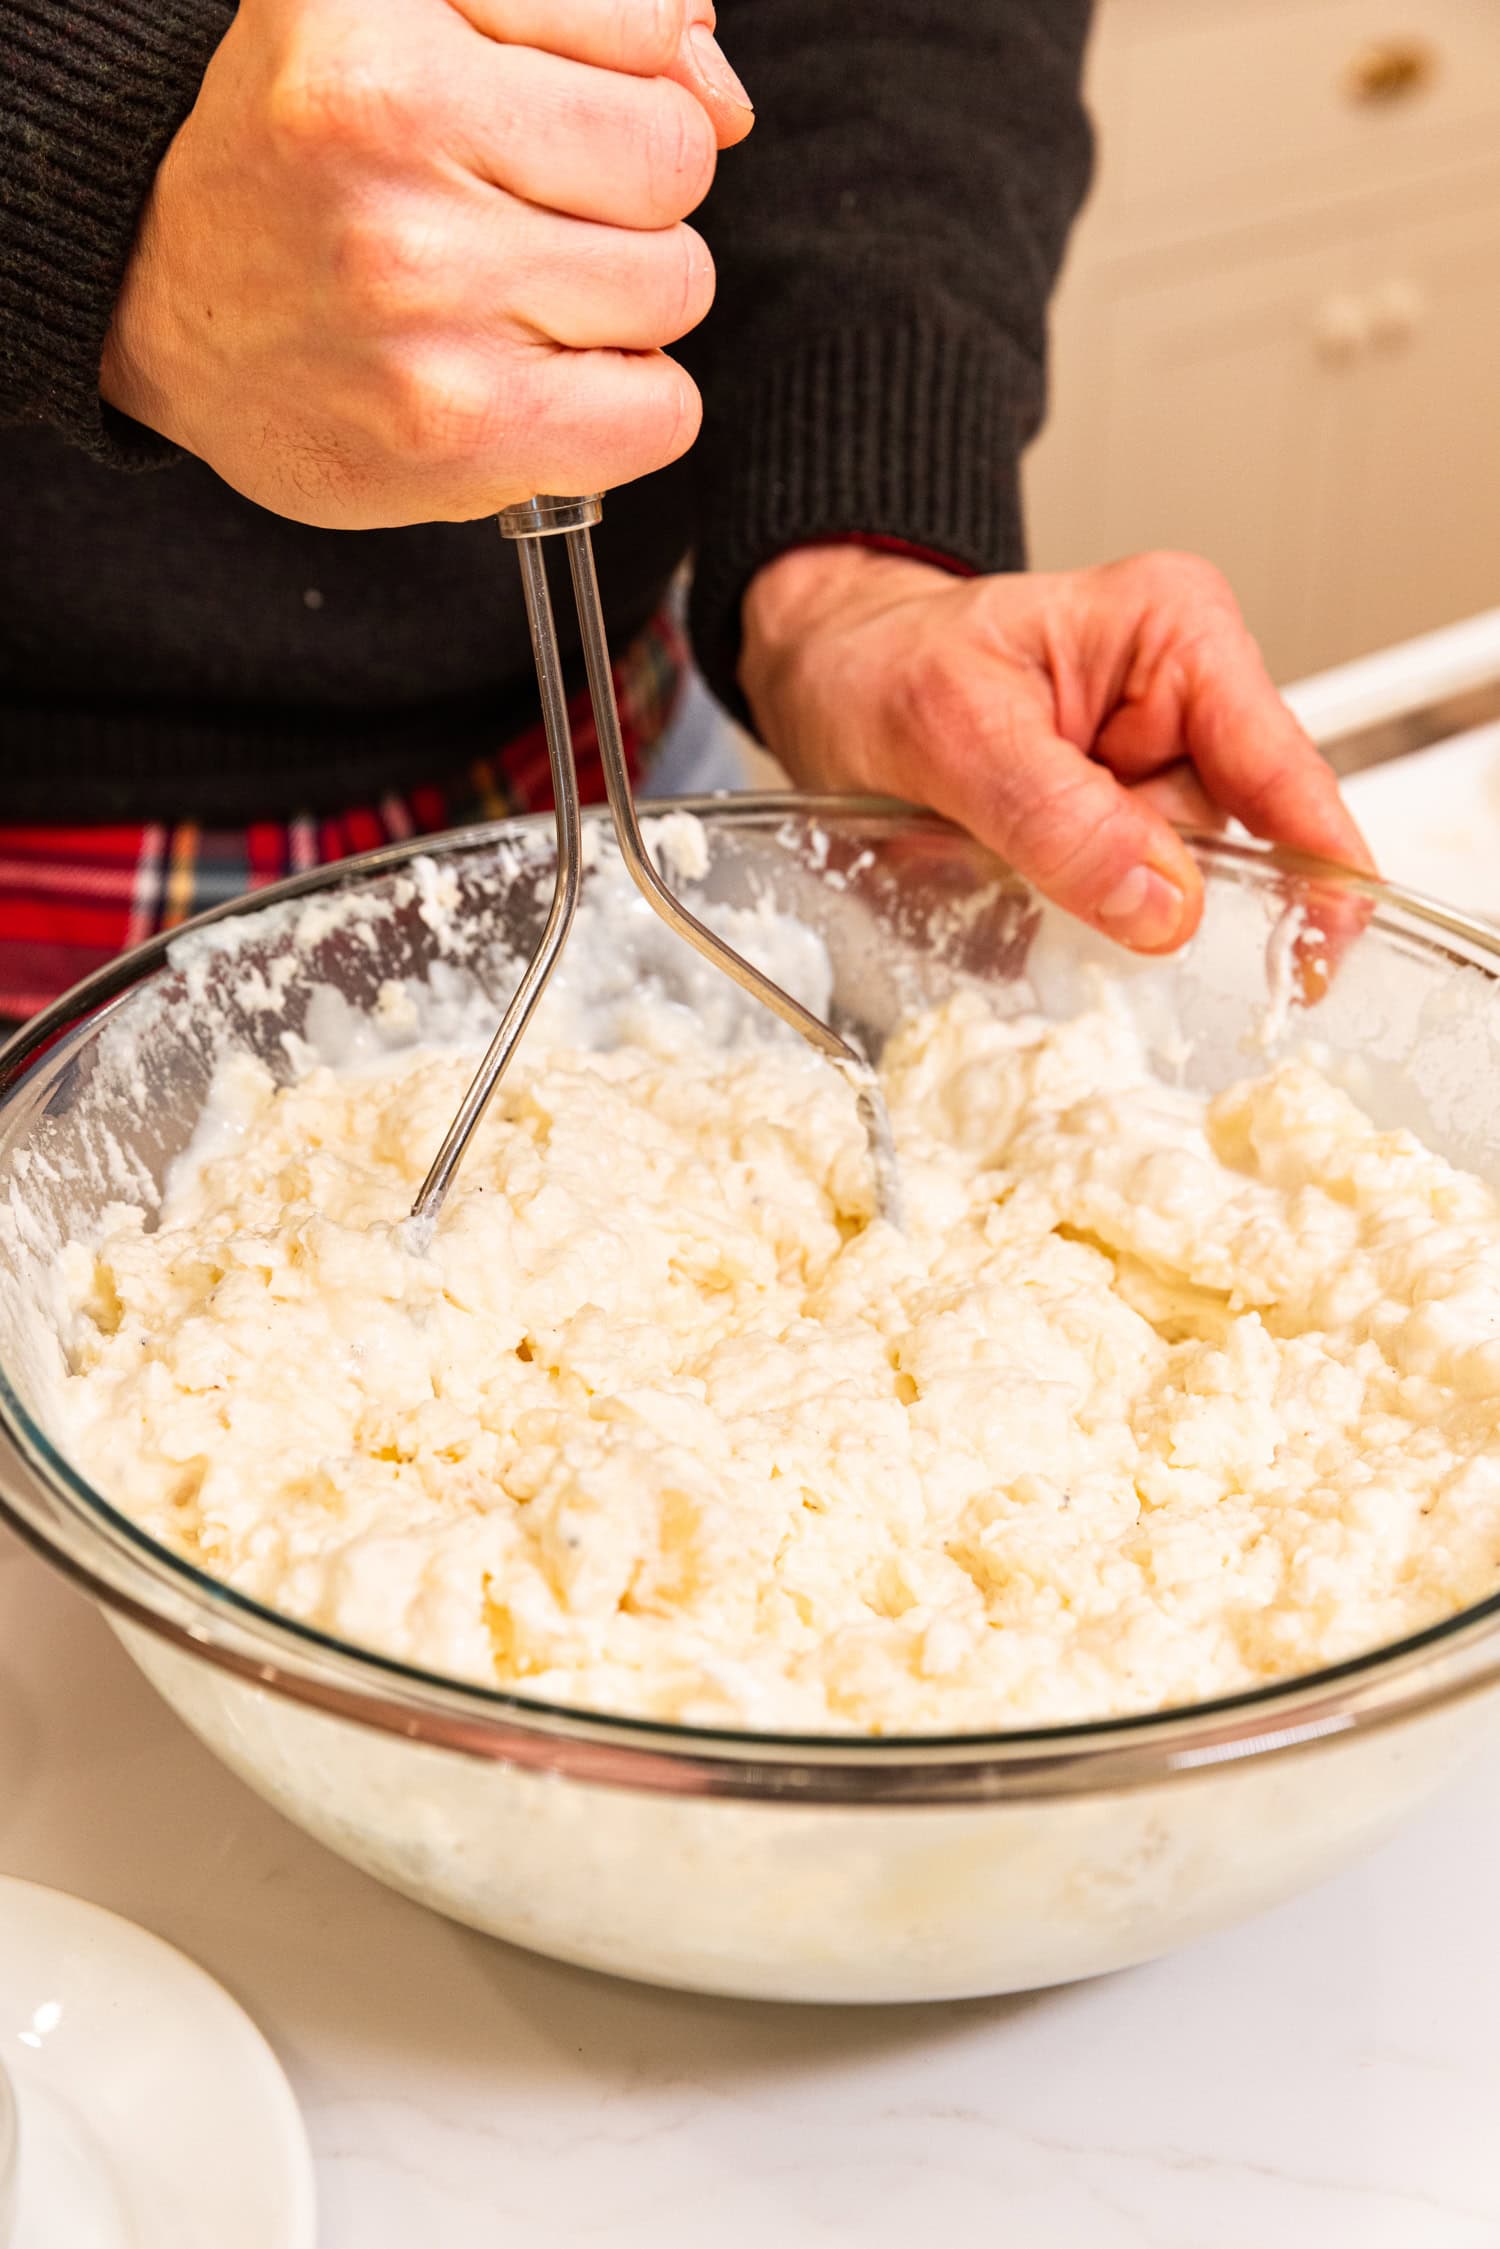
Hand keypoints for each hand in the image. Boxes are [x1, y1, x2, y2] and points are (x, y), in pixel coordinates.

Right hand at [101, 0, 751, 527]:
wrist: (159, 304)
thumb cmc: (306, 159)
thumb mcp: (415, 18)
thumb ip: (586, 18)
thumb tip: (721, 94)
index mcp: (378, 16)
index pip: (645, 29)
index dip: (620, 86)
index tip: (539, 124)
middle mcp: (390, 141)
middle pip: (673, 164)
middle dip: (625, 199)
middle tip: (518, 221)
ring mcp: (425, 293)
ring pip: (676, 286)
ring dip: (622, 304)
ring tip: (512, 300)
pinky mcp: (458, 426)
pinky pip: (661, 411)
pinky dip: (627, 405)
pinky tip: (540, 381)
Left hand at [739, 546, 1371, 952]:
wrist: (821, 678)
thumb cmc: (876, 667)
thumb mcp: (948, 732)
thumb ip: (1057, 819)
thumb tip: (1166, 906)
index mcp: (1175, 637)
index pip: (1283, 768)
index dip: (1317, 867)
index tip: (1323, 952)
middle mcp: (1182, 704)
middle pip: (1228, 848)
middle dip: (1151, 895)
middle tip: (1045, 883)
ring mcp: (1148, 775)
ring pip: (1167, 891)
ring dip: (1090, 908)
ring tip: (996, 862)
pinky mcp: (1108, 833)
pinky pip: (1115, 905)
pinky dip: (1066, 917)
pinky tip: (1005, 882)